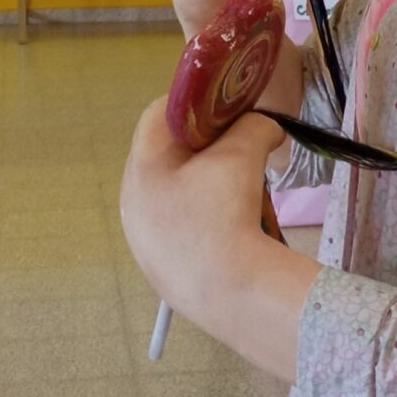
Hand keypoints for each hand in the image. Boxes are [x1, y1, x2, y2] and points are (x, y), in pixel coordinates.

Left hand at [121, 100, 276, 310]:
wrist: (230, 294)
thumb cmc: (227, 214)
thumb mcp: (245, 153)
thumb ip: (255, 124)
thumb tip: (265, 125)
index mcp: (140, 168)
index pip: (159, 114)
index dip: (197, 102)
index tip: (230, 108)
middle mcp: (131, 202)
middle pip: (167, 156)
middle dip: (207, 147)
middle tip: (243, 151)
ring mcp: (142, 240)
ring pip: (175, 194)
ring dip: (209, 185)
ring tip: (244, 194)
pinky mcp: (159, 269)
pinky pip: (181, 228)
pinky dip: (207, 220)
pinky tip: (234, 232)